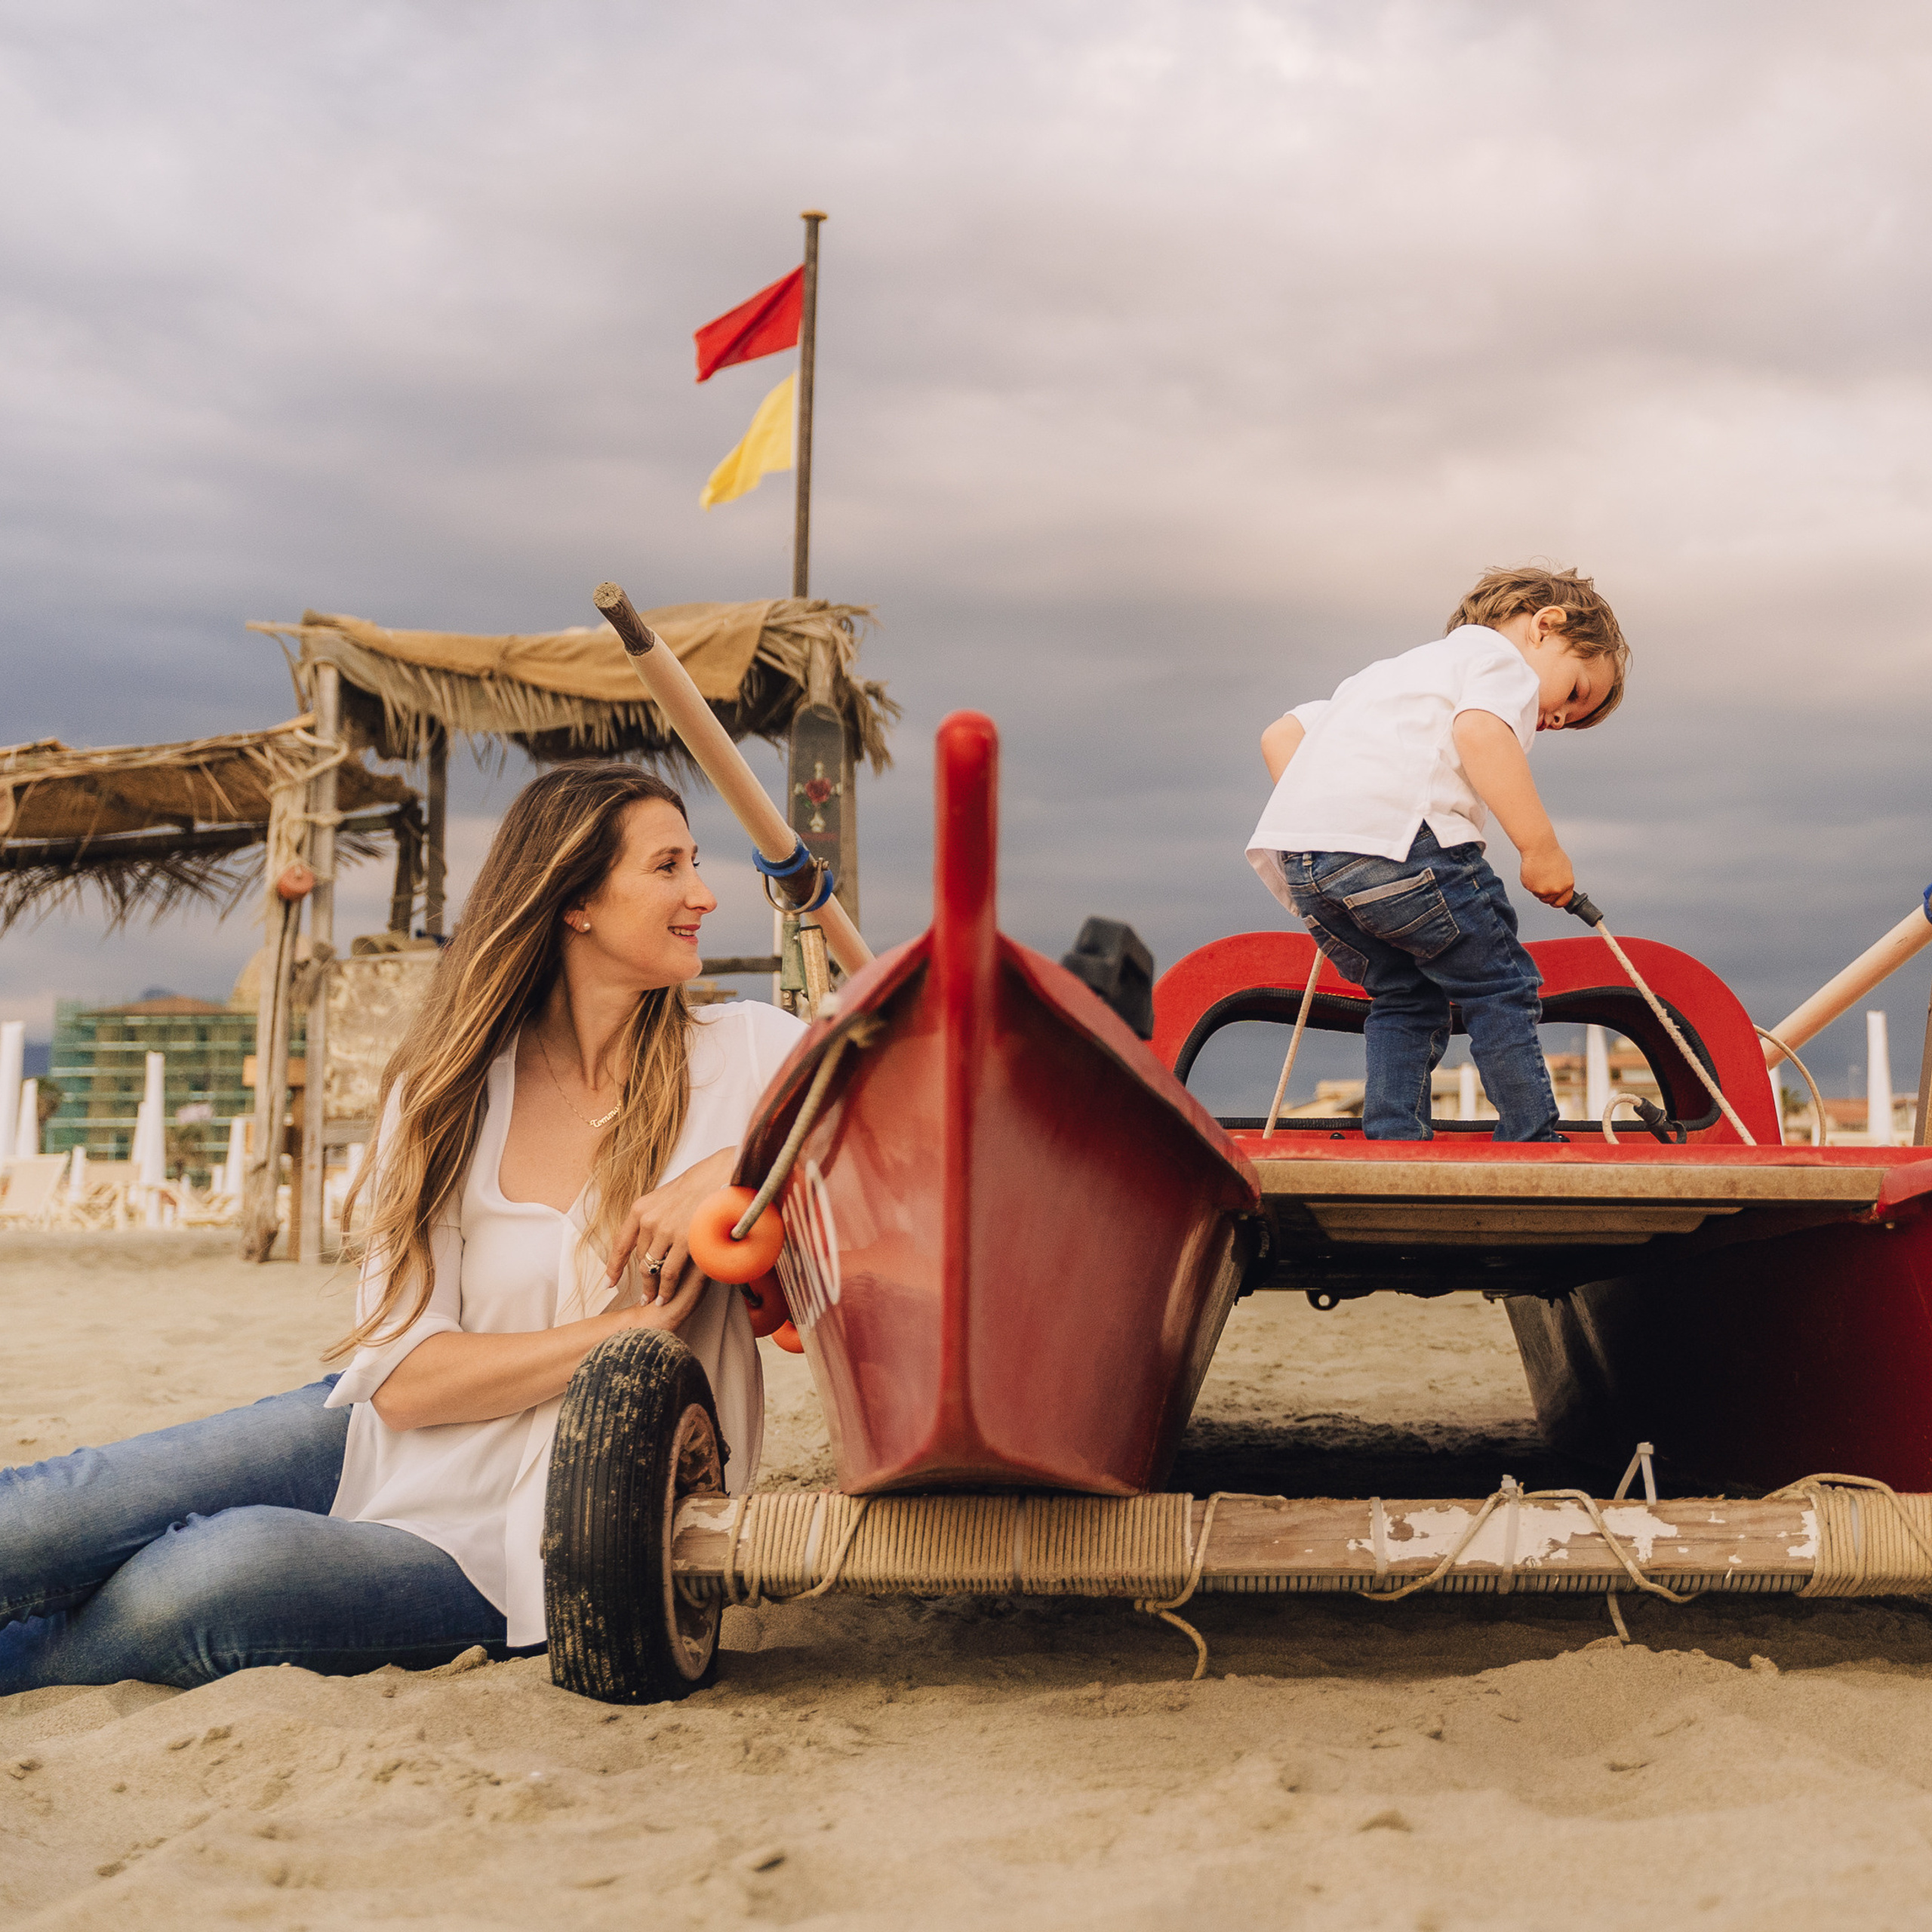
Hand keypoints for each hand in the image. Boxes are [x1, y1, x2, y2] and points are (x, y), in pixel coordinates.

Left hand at [606, 1144, 737, 1308]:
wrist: (720, 1174)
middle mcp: (648, 1220)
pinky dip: (666, 1289)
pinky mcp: (684, 1241)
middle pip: (640, 1258)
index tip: (609, 1283)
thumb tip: (651, 1235)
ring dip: (652, 1288)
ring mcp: (666, 1231)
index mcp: (641, 1209)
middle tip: (644, 1296)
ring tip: (655, 1300)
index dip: (614, 1266)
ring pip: (651, 1269)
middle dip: (642, 1279)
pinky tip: (666, 1297)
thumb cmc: (699, 1183)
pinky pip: (669, 1273)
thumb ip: (656, 1217)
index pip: (622, 1243)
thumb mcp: (667, 1196)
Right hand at [1520, 842, 1574, 906]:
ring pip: (1539, 895)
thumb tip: (1563, 889)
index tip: (1555, 901)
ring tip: (1539, 875)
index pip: (1563, 902)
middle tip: (1544, 883)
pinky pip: (1531, 890)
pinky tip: (1534, 873)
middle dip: (1547, 895)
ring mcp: (1543, 890)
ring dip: (1538, 889)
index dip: (1558, 901)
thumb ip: (1564, 882)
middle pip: (1549, 901)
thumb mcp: (1566, 870)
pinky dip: (1531, 883)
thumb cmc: (1552, 855)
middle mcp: (1556, 889)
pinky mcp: (1531, 887)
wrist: (1539, 849)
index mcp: (1567, 885)